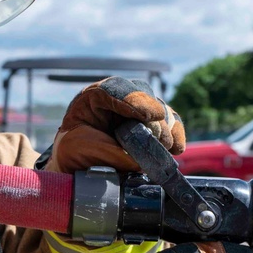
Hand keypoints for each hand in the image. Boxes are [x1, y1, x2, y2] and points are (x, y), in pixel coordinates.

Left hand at [45, 77, 184, 173]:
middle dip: (154, 117)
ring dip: (168, 127)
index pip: (114, 89)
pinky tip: (178, 148)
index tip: (147, 116)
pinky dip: (176, 134)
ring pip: (159, 109)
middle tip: (159, 138)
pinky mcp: (150, 124)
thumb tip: (139, 161)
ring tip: (167, 146)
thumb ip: (109, 152)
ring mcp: (136, 110)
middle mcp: (118, 98)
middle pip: (143, 96)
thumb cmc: (74, 150)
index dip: (133, 100)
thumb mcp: (82, 148)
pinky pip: (169, 123)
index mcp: (94, 96)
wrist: (76, 163)